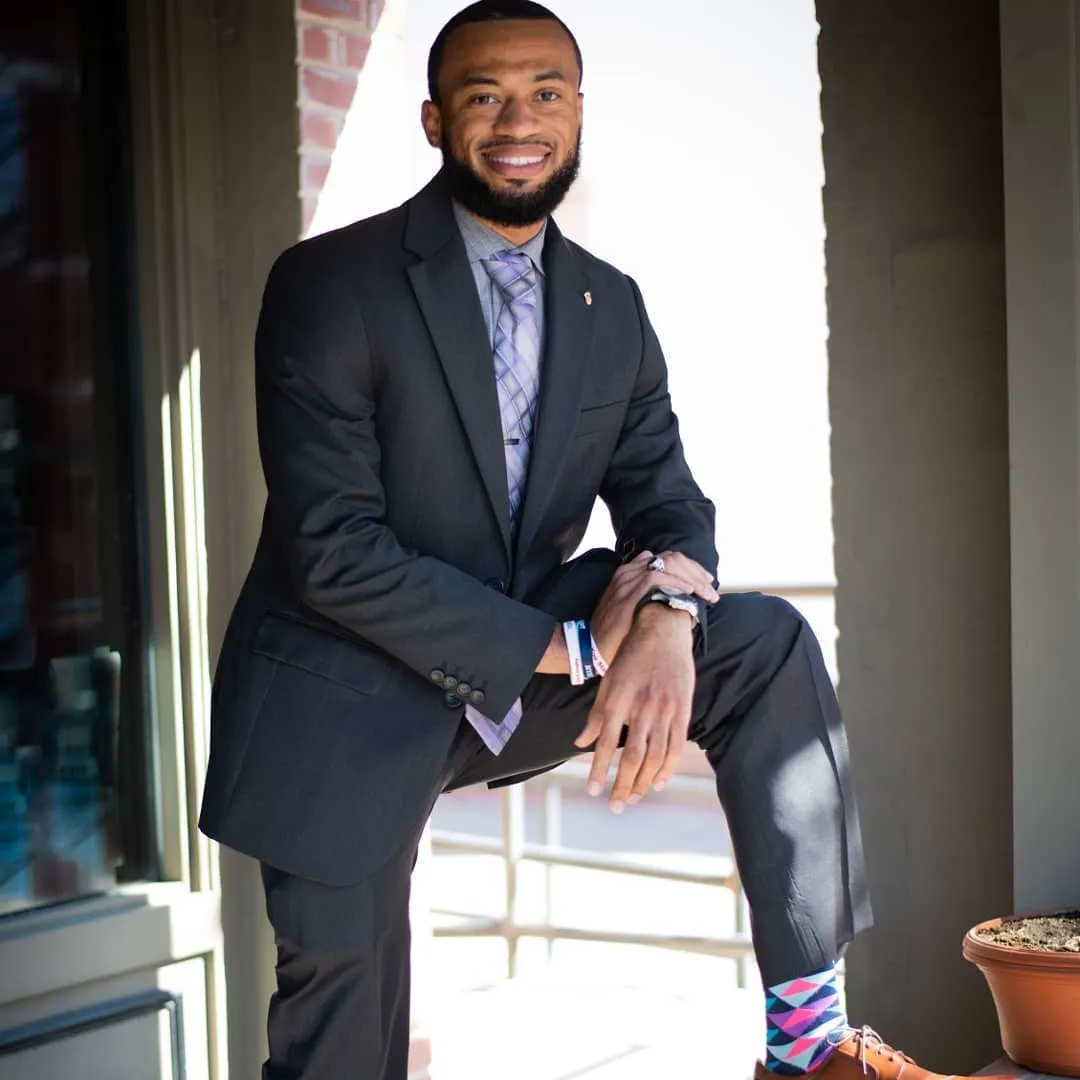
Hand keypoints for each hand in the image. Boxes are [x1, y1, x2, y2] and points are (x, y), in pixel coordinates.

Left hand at [575, 604, 696, 812]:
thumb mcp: (608, 679)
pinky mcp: (683, 710)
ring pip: (656, 757)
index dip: (599, 770)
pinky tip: (657, 782)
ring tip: (634, 797)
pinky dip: (667, 768)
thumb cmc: (631, 654)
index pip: (607, 743)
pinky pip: (676, 747)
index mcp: (619, 699)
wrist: (663, 629)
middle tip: (616, 805)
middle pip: (634, 758)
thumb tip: (581, 742)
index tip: (593, 790)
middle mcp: (643, 707)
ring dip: (644, 782)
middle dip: (623, 785)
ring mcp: (666, 710)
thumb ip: (597, 713)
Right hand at [591, 550, 717, 664]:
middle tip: (711, 584)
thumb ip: (647, 600)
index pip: (664, 558)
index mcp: (628, 573)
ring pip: (667, 565)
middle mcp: (628, 572)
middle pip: (669, 558)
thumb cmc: (611, 632)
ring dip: (691, 577)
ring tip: (706, 590)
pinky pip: (656, 578)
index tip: (703, 579)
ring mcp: (627, 581)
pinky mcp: (627, 593)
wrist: (588, 646)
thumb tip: (672, 602)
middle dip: (694, 569)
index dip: (687, 566)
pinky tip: (690, 590)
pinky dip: (676, 582)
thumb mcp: (629, 610)